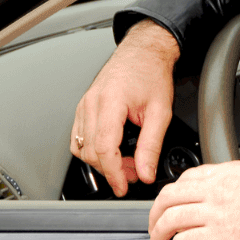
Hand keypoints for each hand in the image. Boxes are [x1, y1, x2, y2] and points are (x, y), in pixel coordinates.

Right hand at [71, 19, 179, 195]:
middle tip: (134, 174)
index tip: (123, 186)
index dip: (113, 173)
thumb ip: (151, 145)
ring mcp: (84, 104)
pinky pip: (79, 138)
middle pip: (90, 151)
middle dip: (111, 170)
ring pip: (81, 147)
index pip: (103, 147)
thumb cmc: (151, 74)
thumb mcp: (160, 111)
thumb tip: (145, 172)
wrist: (143, 53)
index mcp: (110, 101)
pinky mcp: (83, 107)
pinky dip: (92, 150)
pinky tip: (112, 151)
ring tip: (126, 163)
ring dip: (101, 162)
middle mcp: (91, 103)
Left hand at [148, 161, 239, 239]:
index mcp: (226, 174)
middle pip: (168, 197)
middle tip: (154, 227)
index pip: (187, 178)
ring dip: (157, 237)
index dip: (173, 194)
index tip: (171, 204)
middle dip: (155, 214)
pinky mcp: (217, 236)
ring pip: (168, 221)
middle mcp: (213, 190)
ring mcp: (213, 212)